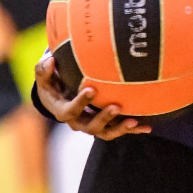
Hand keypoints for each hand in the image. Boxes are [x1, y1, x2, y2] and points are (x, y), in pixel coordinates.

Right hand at [33, 54, 150, 139]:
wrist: (58, 98)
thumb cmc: (51, 84)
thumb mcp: (44, 77)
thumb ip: (43, 69)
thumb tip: (50, 60)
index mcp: (63, 111)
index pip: (70, 111)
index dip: (80, 103)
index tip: (91, 90)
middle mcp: (79, 122)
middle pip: (91, 127)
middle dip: (103, 118)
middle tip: (116, 106)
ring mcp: (92, 125)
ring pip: (106, 132)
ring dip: (120, 128)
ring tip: (134, 121)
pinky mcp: (105, 124)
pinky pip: (119, 129)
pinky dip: (133, 129)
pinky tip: (148, 126)